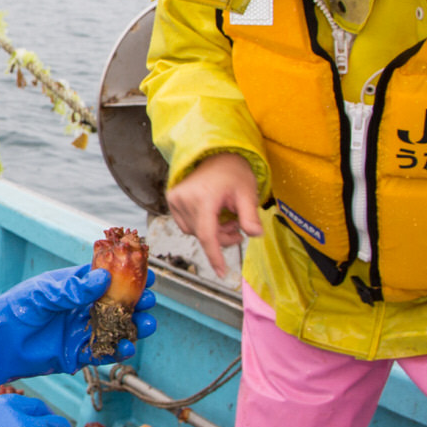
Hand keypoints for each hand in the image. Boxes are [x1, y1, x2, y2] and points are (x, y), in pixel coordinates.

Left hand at [0, 265, 157, 426]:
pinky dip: (117, 350)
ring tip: (145, 325)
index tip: (148, 274)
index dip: (129, 276)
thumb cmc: (16, 309)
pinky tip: (126, 347)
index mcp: (76, 286)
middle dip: (137, 303)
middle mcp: (82, 308)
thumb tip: (102, 279)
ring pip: (116, 329)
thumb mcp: (44, 293)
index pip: (108, 278)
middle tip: (148, 301)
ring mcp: (81, 331)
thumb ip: (72, 289)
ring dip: (133, 327)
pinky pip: (103, 352)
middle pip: (118, 304)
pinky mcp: (77, 354)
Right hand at [165, 152, 261, 278]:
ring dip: (212, 232)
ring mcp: (175, 199)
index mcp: (203, 197)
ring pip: (194, 232)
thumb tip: (255, 235)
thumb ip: (250, 216)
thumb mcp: (247, 192)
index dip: (215, 256)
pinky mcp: (172, 200)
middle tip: (238, 230)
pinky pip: (187, 224)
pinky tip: (213, 216)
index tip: (222, 272)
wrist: (215, 153)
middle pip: (203, 235)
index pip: (207, 234)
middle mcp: (184, 198)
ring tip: (227, 220)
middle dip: (222, 239)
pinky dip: (201, 226)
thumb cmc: (232, 172)